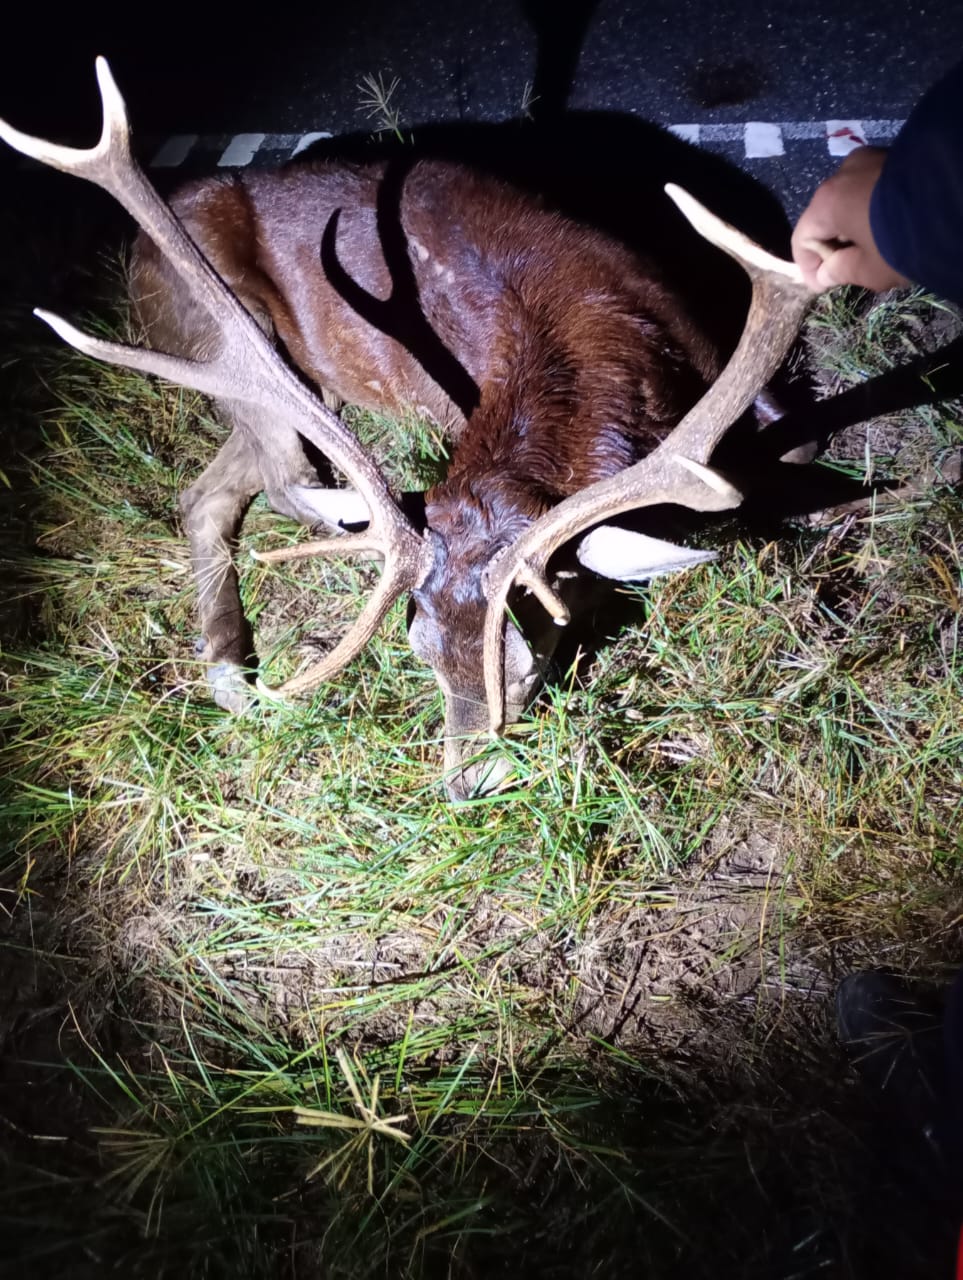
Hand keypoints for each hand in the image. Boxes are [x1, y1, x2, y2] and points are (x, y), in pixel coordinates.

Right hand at [791, 147, 911, 292]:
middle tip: (847, 267)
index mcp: (827, 201)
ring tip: (872, 245)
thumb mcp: (870, 269)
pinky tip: (890, 223)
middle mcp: (842, 173)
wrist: (957, 199)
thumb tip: (825, 274)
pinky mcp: (896, 154)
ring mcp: (870, 158)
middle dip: (833, 244)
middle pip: (825, 215)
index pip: (802, 237)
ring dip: (854, 224)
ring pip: (850, 198)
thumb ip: (841, 272)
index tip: (821, 286)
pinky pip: (873, 186)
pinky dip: (873, 207)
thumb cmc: (902, 241)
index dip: (808, 267)